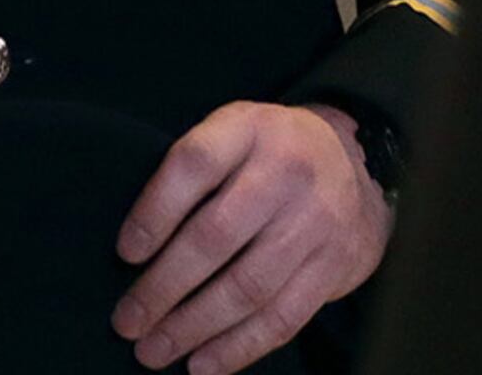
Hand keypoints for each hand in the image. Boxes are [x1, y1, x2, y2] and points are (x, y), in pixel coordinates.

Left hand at [110, 102, 390, 374]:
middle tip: (126, 321)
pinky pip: (283, 317)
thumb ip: (192, 168)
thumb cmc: (268, 155)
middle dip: (163, 287)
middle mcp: (286, 171)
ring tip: (154, 350)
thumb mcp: (233, 130)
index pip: (194, 165)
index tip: (125, 254)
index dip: (155, 211)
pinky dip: (238, 347)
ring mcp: (316, 222)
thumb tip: (135, 245)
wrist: (356, 167)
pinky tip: (202, 364)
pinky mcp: (334, 267)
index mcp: (249, 129)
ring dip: (194, 326)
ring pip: (247, 286)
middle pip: (215, 236)